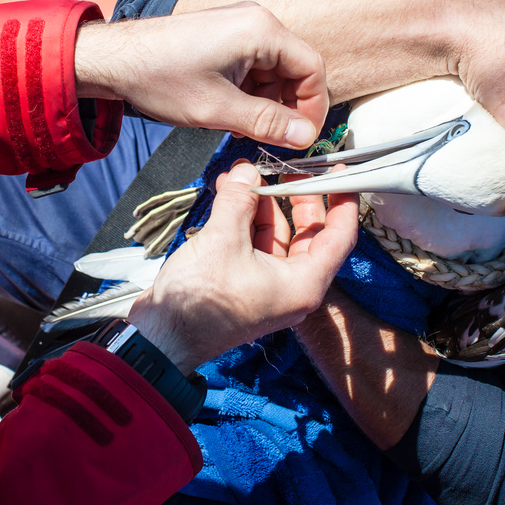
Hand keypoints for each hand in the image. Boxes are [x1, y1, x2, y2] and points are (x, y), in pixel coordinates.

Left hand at [75, 3, 327, 148]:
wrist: (114, 59)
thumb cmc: (159, 77)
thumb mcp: (217, 109)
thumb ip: (266, 123)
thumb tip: (304, 136)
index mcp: (261, 30)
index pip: (312, 69)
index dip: (312, 107)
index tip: (301, 137)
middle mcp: (256, 22)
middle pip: (294, 70)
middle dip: (285, 107)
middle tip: (269, 138)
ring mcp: (240, 28)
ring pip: (273, 72)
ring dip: (265, 103)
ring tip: (241, 126)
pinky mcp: (226, 38)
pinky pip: (254, 68)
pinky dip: (249, 93)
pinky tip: (230, 112)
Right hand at [126, 162, 357, 372]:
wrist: (162, 336)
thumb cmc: (200, 302)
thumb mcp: (222, 240)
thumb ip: (239, 200)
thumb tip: (246, 173)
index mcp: (303, 283)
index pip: (339, 237)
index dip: (342, 201)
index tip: (339, 173)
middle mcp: (292, 287)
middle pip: (308, 233)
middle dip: (295, 197)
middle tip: (286, 168)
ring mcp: (268, 286)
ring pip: (278, 236)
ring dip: (262, 205)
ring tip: (243, 176)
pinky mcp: (245, 283)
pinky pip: (255, 245)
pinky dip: (245, 220)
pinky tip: (229, 196)